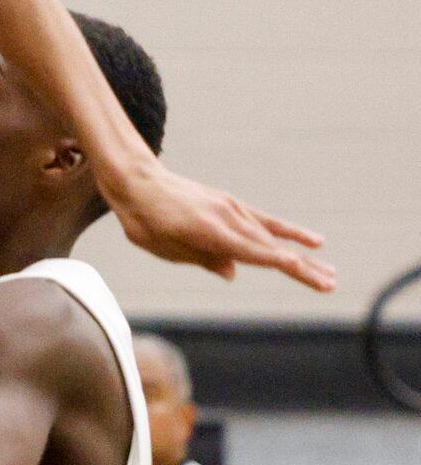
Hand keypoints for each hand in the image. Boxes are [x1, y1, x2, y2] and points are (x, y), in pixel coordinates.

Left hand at [108, 159, 334, 292]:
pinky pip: (263, 220)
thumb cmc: (143, 219)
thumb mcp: (164, 247)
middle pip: (268, 247)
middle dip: (300, 267)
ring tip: (331, 272)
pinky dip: (287, 230)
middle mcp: (224, 216)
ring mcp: (229, 207)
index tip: (300, 268)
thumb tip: (233, 270)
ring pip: (271, 236)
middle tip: (331, 284)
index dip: (275, 261)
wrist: (135, 180)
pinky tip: (312, 240)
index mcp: (207, 229)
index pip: (249, 250)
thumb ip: (200, 258)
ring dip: (301, 255)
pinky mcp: (229, 204)